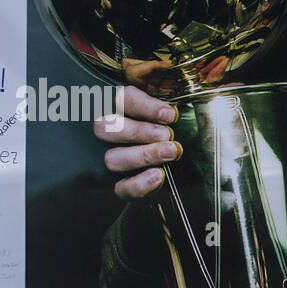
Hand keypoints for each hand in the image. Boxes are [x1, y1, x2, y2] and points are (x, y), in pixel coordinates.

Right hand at [93, 84, 180, 199]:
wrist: (181, 174)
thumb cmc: (172, 137)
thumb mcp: (170, 119)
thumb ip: (166, 109)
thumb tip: (174, 103)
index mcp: (122, 111)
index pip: (121, 100)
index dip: (144, 106)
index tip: (169, 115)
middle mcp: (110, 135)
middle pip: (105, 127)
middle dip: (139, 131)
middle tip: (165, 135)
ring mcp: (113, 161)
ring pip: (112, 158)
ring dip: (143, 154)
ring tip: (169, 152)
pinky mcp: (120, 187)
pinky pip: (121, 188)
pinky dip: (140, 183)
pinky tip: (158, 175)